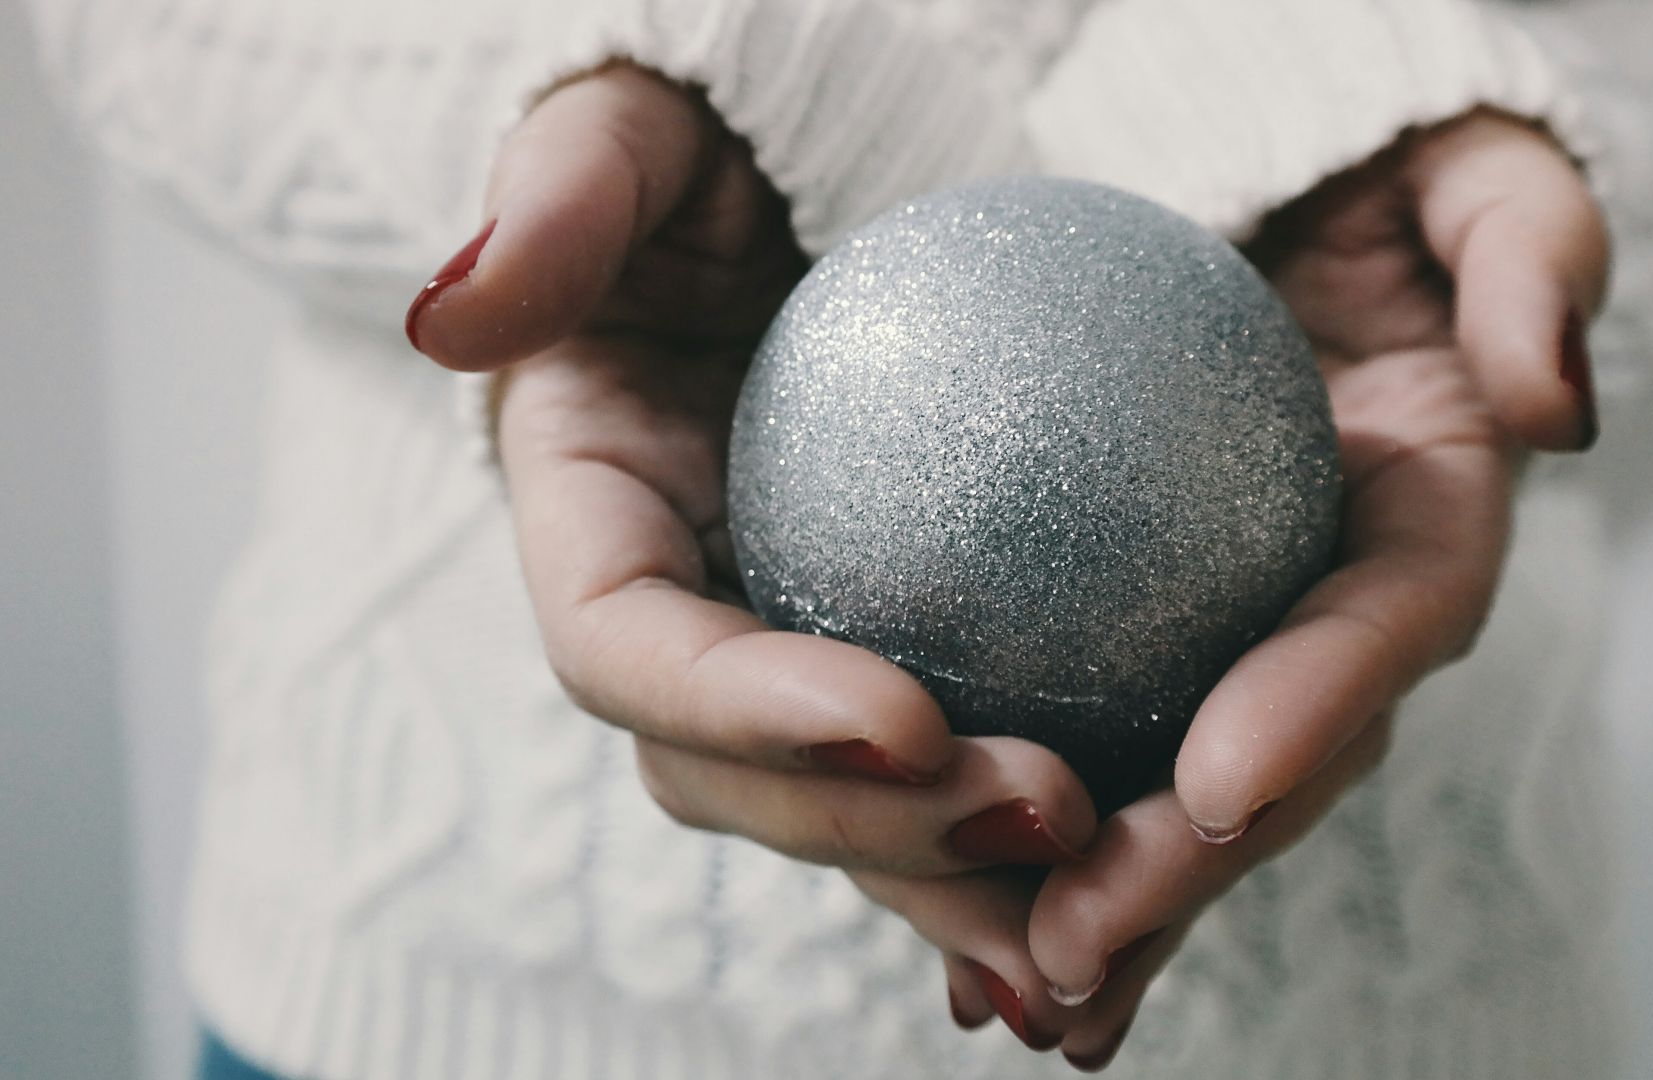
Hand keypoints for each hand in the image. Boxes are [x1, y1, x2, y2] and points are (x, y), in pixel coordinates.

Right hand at [406, 65, 1098, 874]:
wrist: (822, 181)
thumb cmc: (722, 136)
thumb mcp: (635, 125)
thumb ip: (559, 201)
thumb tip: (452, 319)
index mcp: (588, 517)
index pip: (628, 650)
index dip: (744, 711)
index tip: (901, 717)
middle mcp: (673, 614)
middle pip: (737, 779)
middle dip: (875, 826)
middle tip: (1046, 807)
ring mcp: (779, 649)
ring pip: (845, 809)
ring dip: (958, 867)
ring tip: (1099, 882)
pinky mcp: (888, 651)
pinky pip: (947, 761)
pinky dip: (1019, 821)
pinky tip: (1143, 845)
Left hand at [884, 111, 1609, 1069]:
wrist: (1266, 189)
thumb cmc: (1368, 160)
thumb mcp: (1471, 164)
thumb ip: (1529, 253)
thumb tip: (1546, 403)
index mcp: (1428, 508)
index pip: (1389, 620)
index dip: (1316, 705)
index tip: (1215, 780)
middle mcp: (1336, 603)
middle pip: (1275, 758)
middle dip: (1183, 868)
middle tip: (1073, 943)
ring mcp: (1238, 636)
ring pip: (1172, 795)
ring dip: (1099, 898)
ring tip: (1006, 980)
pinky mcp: (1140, 642)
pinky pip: (1084, 747)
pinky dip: (1019, 839)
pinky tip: (944, 912)